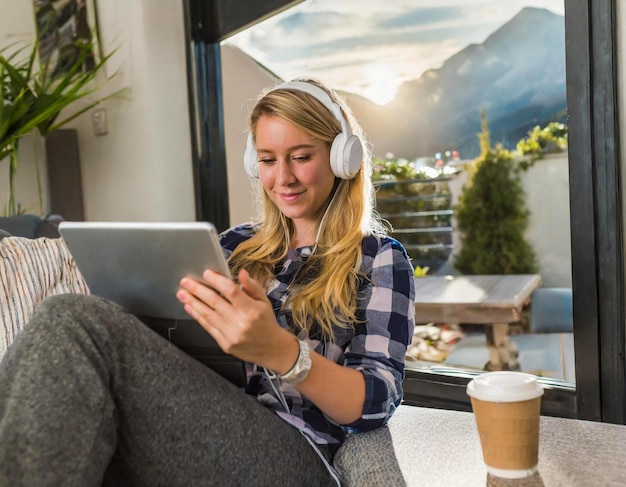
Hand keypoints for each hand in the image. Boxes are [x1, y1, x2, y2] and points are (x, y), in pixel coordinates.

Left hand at [176, 269, 297, 372]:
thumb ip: (252, 287)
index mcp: (252, 310)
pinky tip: (190, 307)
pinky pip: (208, 327)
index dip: (217, 281)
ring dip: (193, 302)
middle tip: (186, 281)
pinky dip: (197, 316)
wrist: (270, 348)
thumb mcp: (264, 301)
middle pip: (215, 302)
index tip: (206, 273)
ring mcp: (231, 334)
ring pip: (208, 314)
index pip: (231, 291)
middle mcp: (240, 322)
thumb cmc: (266, 322)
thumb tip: (241, 273)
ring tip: (182, 293)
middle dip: (198, 290)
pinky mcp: (224, 344)